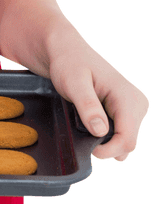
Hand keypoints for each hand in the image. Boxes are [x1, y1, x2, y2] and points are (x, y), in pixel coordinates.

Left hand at [45, 21, 148, 162]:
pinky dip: (105, 135)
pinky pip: (119, 134)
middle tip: (82, 129)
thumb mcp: (74, 83)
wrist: (67, 52)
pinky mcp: (126, 112)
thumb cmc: (69, 63)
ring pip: (124, 141)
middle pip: (127, 143)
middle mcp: (136, 103)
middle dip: (106, 146)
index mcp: (128, 97)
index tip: (88, 149)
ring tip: (85, 122)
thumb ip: (88, 106)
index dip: (107, 151)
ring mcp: (133, 108)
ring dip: (104, 141)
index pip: (127, 139)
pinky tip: (91, 122)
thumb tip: (101, 131)